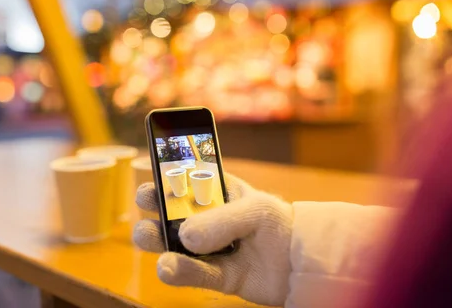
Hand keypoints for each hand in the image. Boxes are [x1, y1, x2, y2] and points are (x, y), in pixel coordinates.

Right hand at [133, 174, 292, 305]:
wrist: (305, 262)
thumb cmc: (280, 224)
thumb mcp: (255, 210)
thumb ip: (221, 220)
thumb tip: (185, 236)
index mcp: (215, 192)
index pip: (182, 179)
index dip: (162, 175)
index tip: (150, 179)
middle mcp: (205, 218)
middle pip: (167, 210)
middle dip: (152, 206)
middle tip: (147, 204)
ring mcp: (208, 248)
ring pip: (171, 244)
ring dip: (155, 240)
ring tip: (151, 239)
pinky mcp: (216, 276)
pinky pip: (193, 273)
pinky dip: (179, 271)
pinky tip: (168, 267)